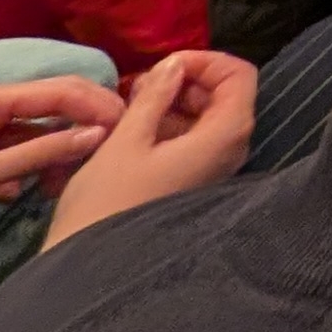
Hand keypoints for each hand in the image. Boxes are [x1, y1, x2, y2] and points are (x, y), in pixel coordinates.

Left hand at [0, 78, 123, 236]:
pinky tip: (25, 192)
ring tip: (64, 183)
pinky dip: (32, 166)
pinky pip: (22, 148)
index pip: (55, 91)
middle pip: (54, 102)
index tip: (129, 130)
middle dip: (86, 122)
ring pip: (41, 129)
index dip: (95, 105)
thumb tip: (93, 137)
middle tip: (117, 150)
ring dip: (59, 152)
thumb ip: (28, 158)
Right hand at [41, 52, 255, 249]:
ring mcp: (215, 169)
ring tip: (131, 103)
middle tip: (139, 84)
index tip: (162, 65)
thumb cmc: (106, 204)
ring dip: (175, 102)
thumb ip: (155, 97)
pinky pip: (194, 140)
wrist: (92, 270)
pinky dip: (170, 126)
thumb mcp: (126, 141)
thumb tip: (175, 65)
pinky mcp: (196, 182)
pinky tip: (135, 127)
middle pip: (226, 94)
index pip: (239, 75)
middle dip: (186, 80)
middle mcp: (232, 152)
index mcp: (225, 136)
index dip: (204, 61)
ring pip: (208, 117)